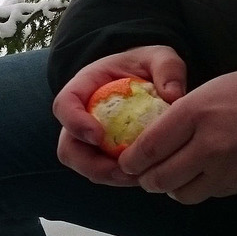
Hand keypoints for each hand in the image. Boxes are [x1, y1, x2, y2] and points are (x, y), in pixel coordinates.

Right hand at [52, 45, 187, 186]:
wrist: (147, 76)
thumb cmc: (147, 65)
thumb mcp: (160, 57)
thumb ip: (167, 68)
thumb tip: (172, 95)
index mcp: (84, 87)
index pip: (64, 105)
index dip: (75, 124)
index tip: (99, 136)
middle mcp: (80, 116)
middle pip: (68, 147)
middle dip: (90, 164)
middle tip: (122, 169)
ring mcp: (89, 138)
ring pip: (83, 166)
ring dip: (106, 176)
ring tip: (136, 177)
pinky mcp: (103, 154)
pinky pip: (103, 172)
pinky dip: (119, 178)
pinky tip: (143, 175)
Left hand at [118, 66, 236, 202]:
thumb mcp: (206, 92)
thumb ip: (178, 118)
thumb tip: (149, 143)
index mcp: (196, 114)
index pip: (150, 147)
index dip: (132, 160)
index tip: (126, 163)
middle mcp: (209, 146)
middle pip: (162, 178)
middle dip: (147, 180)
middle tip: (143, 175)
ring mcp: (227, 170)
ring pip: (183, 194)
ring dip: (172, 188)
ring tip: (172, 176)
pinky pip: (208, 194)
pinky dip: (198, 188)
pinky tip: (200, 176)